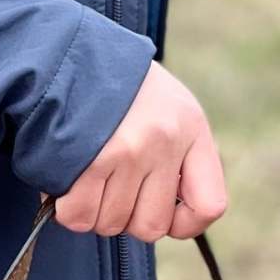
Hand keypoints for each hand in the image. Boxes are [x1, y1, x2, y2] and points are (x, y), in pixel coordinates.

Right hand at [54, 62, 227, 241]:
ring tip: (88, 179)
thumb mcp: (168, 110)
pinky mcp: (92, 159)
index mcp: (192, 129)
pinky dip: (70, 210)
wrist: (69, 52)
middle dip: (128, 219)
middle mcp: (166, 141)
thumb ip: (178, 159)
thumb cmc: (119, 90)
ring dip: (96, 213)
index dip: (185, 224)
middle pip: (151, 226)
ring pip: (112, 224)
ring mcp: (130, 151)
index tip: (166, 215)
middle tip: (113, 191)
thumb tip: (170, 223)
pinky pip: (80, 215)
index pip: (210, 206)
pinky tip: (69, 185)